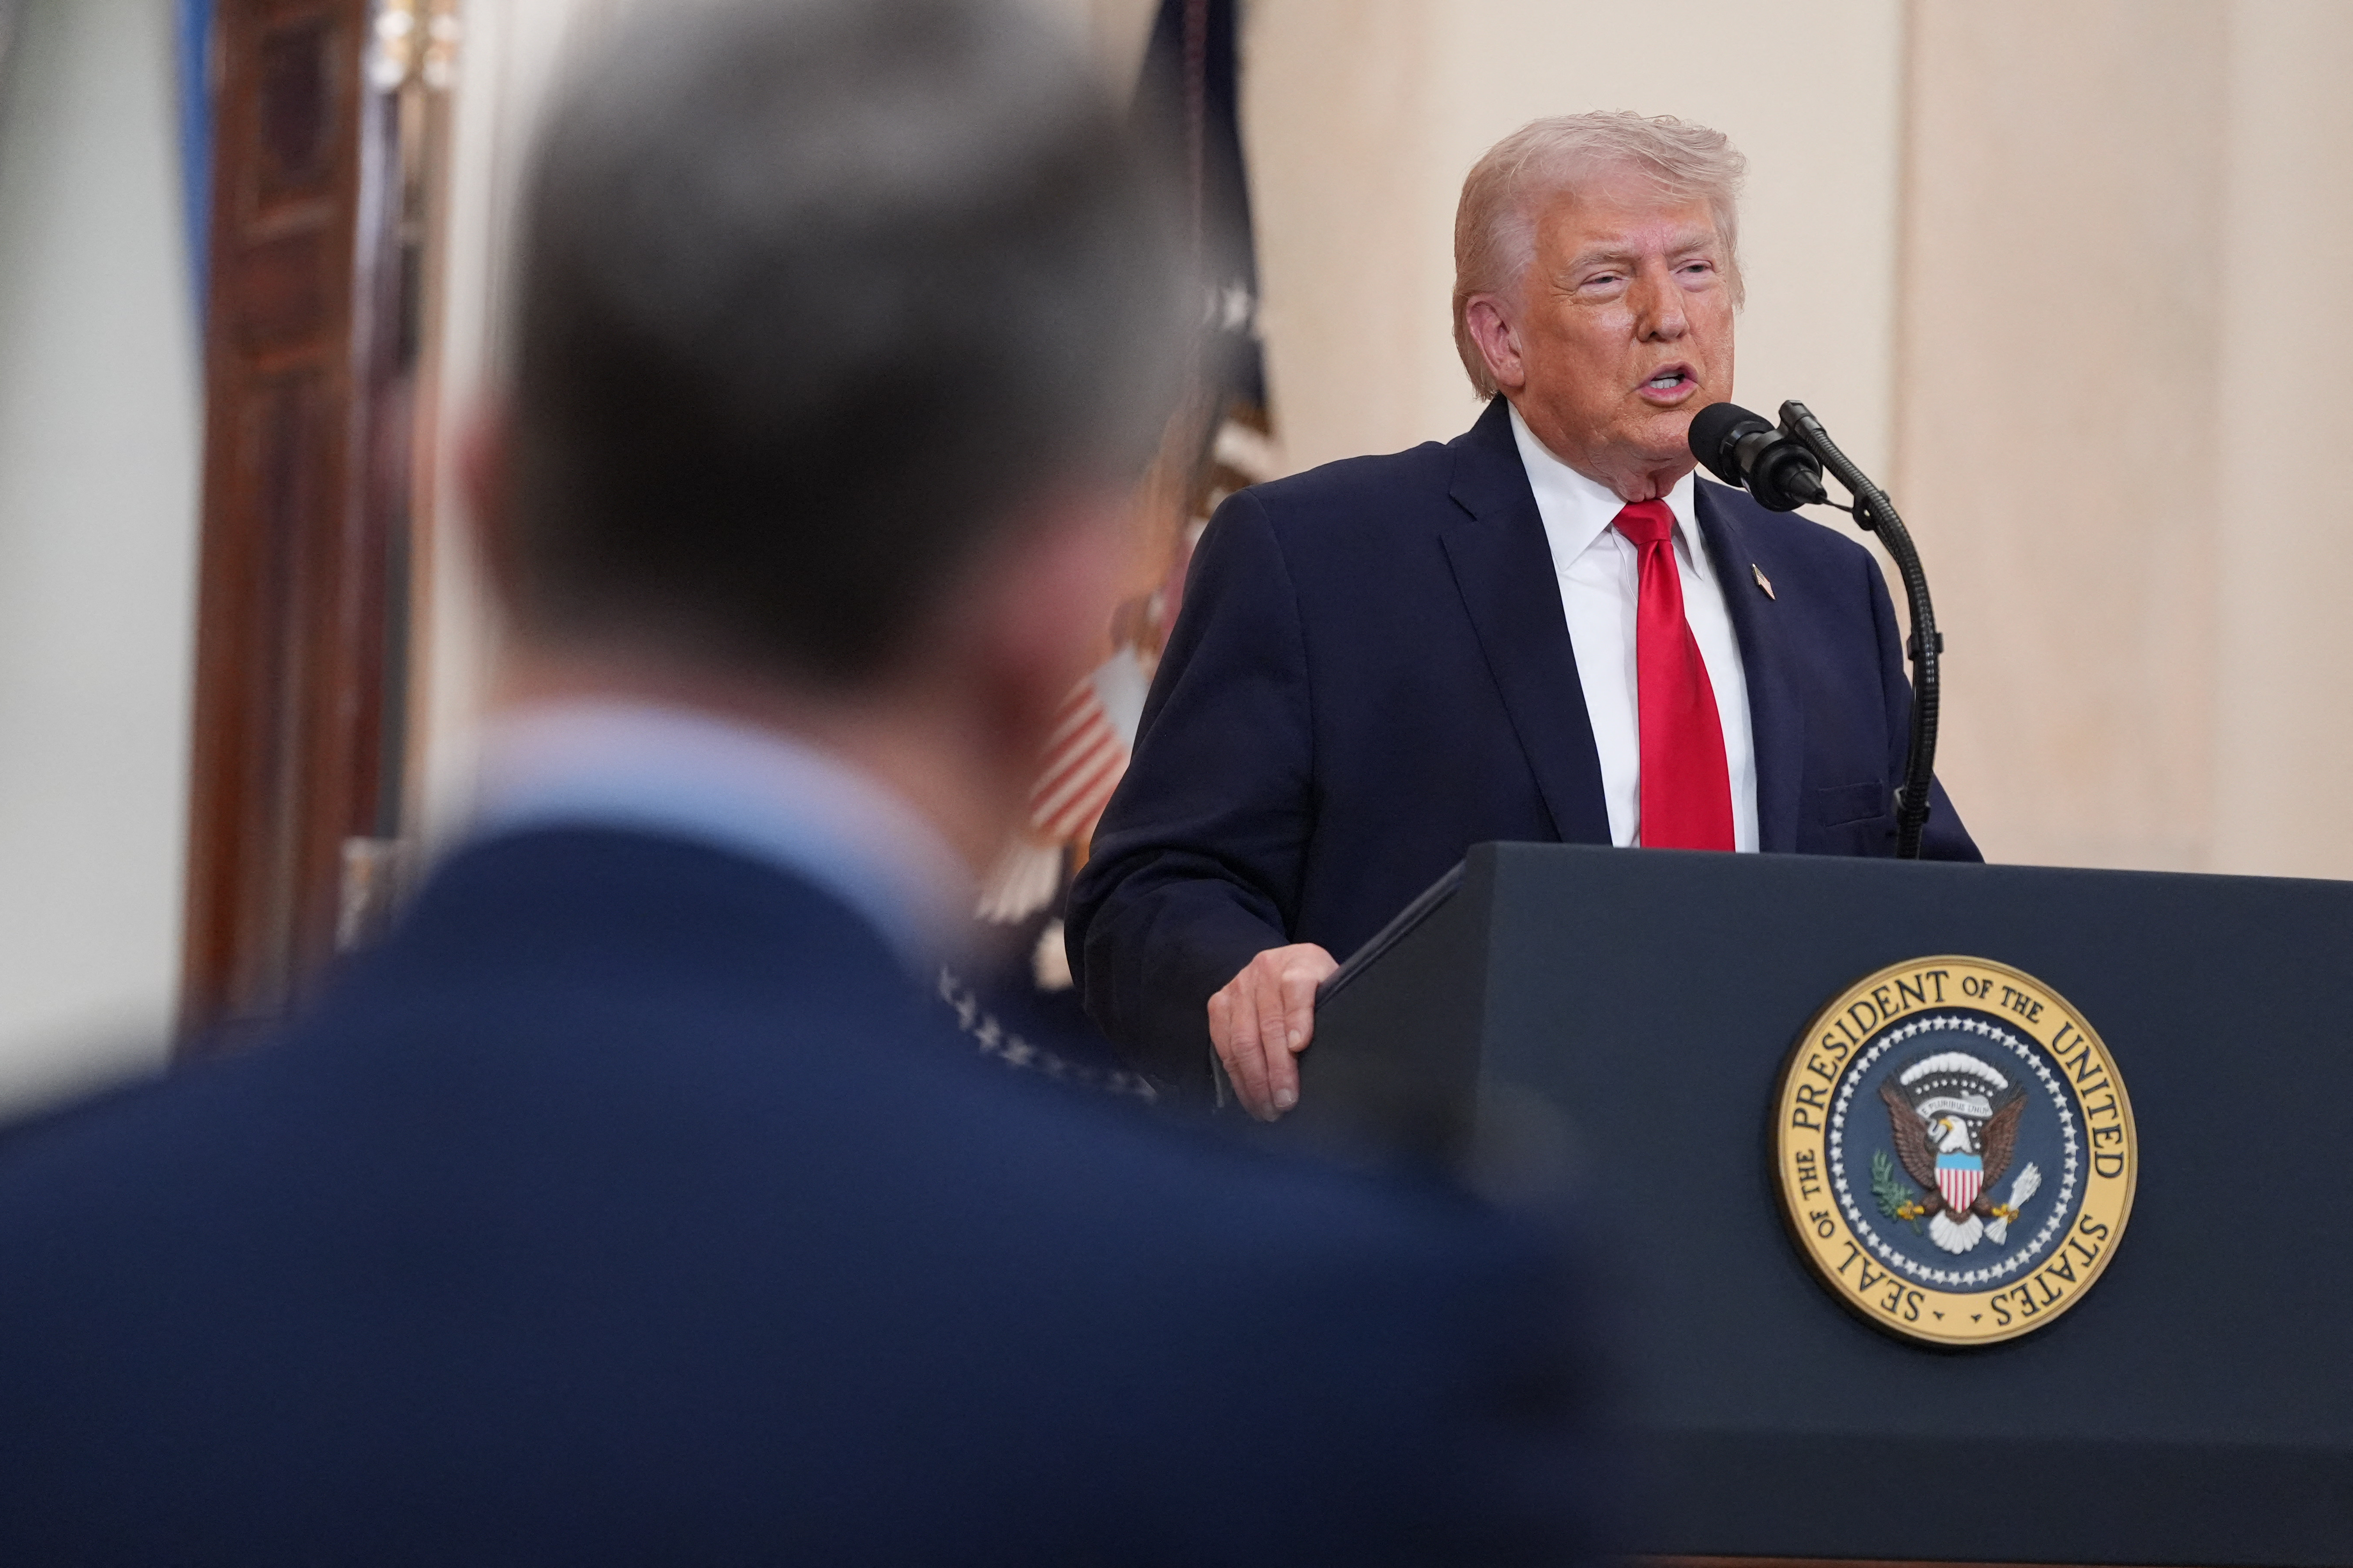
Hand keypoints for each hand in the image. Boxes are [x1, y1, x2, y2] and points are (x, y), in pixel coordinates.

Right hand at [1206, 943, 1337, 1120]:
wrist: (1287, 968)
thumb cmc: (1318, 990)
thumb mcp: (1335, 992)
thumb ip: (1334, 1012)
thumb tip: (1336, 1053)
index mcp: (1300, 962)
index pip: (1297, 988)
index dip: (1298, 1018)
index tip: (1300, 1047)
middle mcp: (1265, 969)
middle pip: (1268, 1023)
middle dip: (1276, 1069)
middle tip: (1286, 1102)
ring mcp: (1238, 986)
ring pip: (1242, 1039)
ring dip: (1255, 1080)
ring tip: (1269, 1109)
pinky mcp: (1219, 1003)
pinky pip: (1223, 1044)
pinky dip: (1236, 1076)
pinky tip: (1250, 1097)